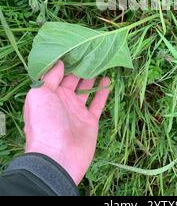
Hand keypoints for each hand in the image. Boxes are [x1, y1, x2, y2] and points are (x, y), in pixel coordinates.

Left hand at [24, 61, 109, 184]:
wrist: (57, 157)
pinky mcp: (90, 121)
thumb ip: (49, 77)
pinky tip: (108, 80)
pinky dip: (103, 92)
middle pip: (73, 80)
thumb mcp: (39, 95)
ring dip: (93, 77)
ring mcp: (77, 111)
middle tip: (92, 51)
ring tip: (102, 62)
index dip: (67, 62)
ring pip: (87, 90)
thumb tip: (60, 62)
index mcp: (49, 95)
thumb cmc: (45, 123)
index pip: (58, 75)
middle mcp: (63, 101)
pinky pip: (98, 103)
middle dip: (81, 67)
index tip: (77, 48)